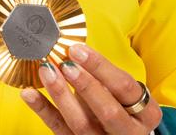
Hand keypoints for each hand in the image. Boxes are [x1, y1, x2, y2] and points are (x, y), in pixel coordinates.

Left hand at [20, 43, 162, 133]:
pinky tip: (29, 94)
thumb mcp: (125, 94)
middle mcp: (129, 132)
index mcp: (146, 113)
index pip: (124, 87)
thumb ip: (105, 76)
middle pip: (107, 110)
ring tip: (46, 71)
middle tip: (64, 63)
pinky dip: (43, 111)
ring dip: (61, 95)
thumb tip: (75, 50)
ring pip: (81, 123)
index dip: (100, 67)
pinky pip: (59, 130)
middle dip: (85, 85)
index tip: (78, 50)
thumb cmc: (123, 108)